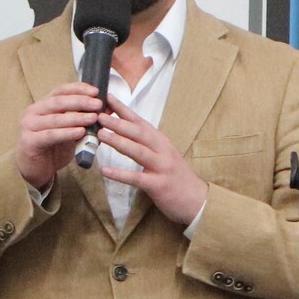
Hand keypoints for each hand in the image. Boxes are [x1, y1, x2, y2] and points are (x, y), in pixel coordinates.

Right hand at [14, 82, 104, 188]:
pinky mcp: (29, 141)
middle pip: (58, 102)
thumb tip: (108, 109)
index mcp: (44, 105)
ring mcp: (29, 126)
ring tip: (93, 117)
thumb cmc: (54, 148)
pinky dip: (66, 133)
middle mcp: (34, 112)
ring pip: (55, 118)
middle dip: (80, 101)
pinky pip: (50, 135)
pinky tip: (80, 132)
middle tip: (98, 104)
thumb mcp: (73, 131)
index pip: (61, 91)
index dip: (78, 89)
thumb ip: (86, 120)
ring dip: (76, 117)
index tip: (96, 91)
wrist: (35, 169)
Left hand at [90, 98, 210, 227]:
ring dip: (120, 142)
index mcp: (162, 142)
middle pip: (140, 134)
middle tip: (100, 115)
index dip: (124, 110)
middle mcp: (163, 151)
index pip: (140, 122)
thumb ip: (147, 145)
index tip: (108, 97)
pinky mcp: (159, 186)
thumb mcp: (164, 155)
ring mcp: (162, 168)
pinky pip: (137, 178)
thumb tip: (123, 132)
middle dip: (119, 123)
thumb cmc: (177, 177)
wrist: (198, 200)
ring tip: (102, 135)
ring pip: (139, 152)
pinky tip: (105, 171)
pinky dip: (120, 174)